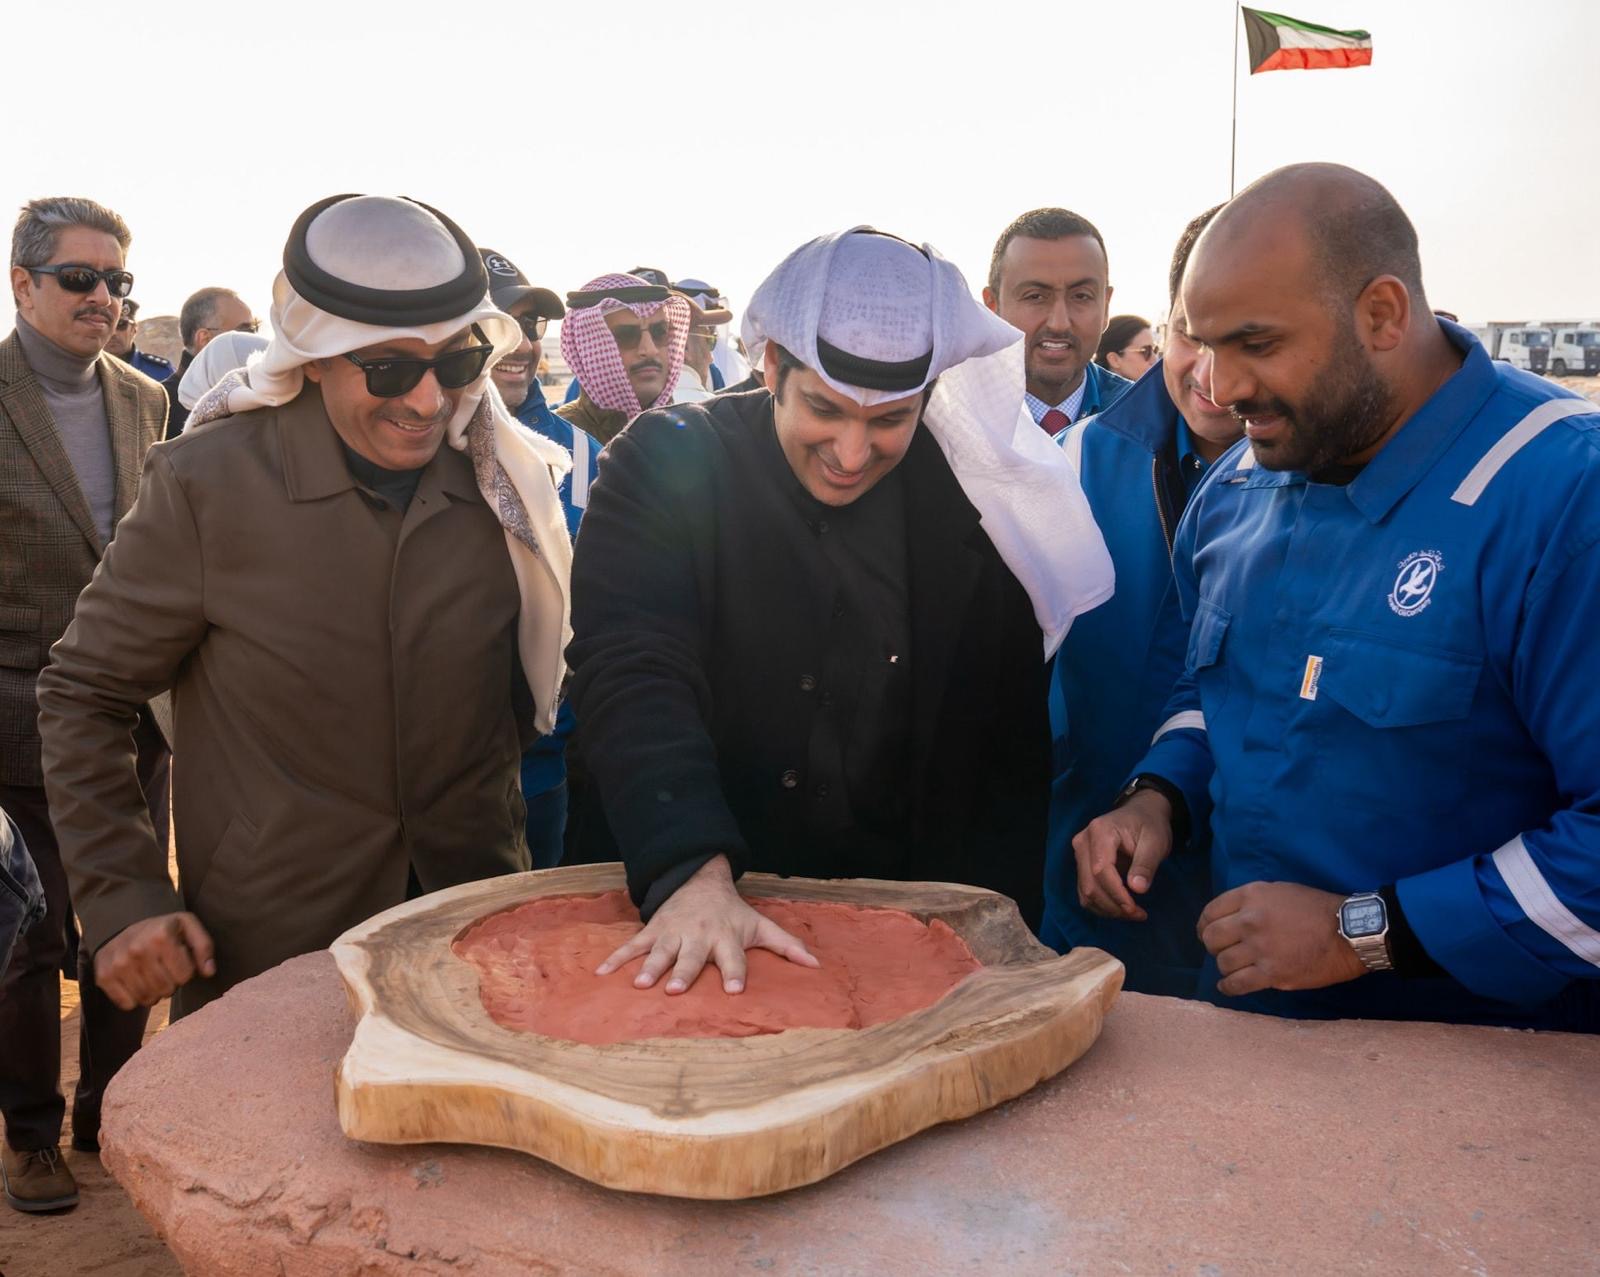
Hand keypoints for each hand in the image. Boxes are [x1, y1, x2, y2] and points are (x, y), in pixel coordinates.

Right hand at [94, 912, 216, 1009]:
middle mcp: (137, 949)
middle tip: (164, 970)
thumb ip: (203, 947)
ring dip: (154, 992)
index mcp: (161, 936)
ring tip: (151, 975)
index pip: (185, 975)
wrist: (121, 923)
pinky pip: (127, 1004)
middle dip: (171, 983)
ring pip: (147, 999)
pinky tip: (136, 983)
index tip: (178, 961)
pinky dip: (135, 999)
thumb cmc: (161, 929)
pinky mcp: (103, 976)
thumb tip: (209, 972)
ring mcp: (118, 964)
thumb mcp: (187, 926)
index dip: (185, 971)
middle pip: (166, 989)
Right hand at [595, 855, 818, 994]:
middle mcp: (699, 936)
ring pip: (660, 952)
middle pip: (691, 957)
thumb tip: (817, 965)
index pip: (734, 958)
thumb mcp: (761, 925)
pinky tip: (601, 973)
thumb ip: (787, 946)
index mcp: (727, 937)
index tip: (734, 991)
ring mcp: (672, 933)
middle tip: (677, 989)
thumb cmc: (733, 913)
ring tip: (639, 983)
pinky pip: (632, 945)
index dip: (735, 973)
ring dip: (649, 967)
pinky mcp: (653, 930)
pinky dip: (616, 958)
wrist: (699, 880)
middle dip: (683, 972)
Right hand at [1071, 788, 1174, 920]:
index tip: (1135, 909)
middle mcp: (1082, 842)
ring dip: (1107, 909)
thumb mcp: (1155, 842)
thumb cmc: (1149, 825)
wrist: (1141, 813)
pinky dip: (1102, 905)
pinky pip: (1086, 891)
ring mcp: (1080, 854)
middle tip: (1138, 915)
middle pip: (1089, 884)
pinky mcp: (1082, 865)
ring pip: (1085, 892)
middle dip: (1113, 906)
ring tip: (1133, 913)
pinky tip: (1121, 908)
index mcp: (1100, 832)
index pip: (1100, 870)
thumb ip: (1145, 865)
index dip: (1116, 894)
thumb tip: (1137, 889)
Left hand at [1197, 882, 1367, 996]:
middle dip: (1212, 946)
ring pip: (1223, 962)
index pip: (1211, 912)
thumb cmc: (1317, 909)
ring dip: (1224, 966)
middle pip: (1212, 938)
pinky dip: (1228, 987)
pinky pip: (1237, 984)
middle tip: (1221, 951)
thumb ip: (1253, 901)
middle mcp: (1250, 921)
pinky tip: (1228, 986)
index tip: (1207, 933)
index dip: (1204, 925)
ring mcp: (1260, 949)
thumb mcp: (1280, 891)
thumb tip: (1233, 917)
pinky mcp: (1271, 974)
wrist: (1349, 933)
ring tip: (1232, 968)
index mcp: (1251, 896)